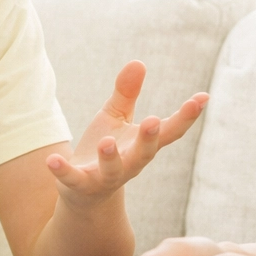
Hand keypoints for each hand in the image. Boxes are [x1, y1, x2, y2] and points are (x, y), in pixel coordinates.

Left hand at [48, 61, 207, 208]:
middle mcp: (130, 163)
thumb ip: (126, 93)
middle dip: (149, 139)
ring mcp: (105, 177)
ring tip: (106, 141)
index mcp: (142, 145)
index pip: (169, 131)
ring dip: (111, 158)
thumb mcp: (116, 118)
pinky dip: (63, 171)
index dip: (187, 116)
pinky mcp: (80, 185)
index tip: (203, 98)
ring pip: (113, 170)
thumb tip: (138, 62)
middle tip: (153, 122)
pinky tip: (52, 160)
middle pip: (144, 154)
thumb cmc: (106, 150)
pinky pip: (72, 179)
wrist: (84, 193)